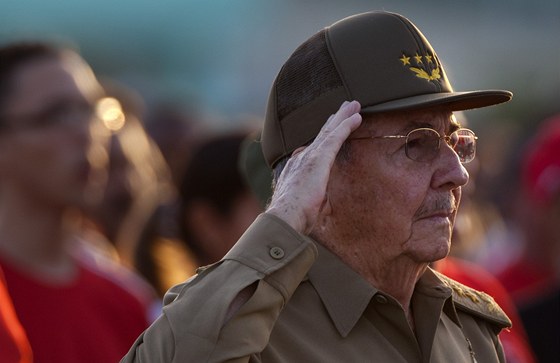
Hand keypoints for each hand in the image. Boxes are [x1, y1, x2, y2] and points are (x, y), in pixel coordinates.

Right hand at [266, 100, 361, 233]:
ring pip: (329, 131)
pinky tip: (356, 117)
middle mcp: (301, 157)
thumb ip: (318, 200)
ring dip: (343, 116)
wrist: (285, 217)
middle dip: (335, 120)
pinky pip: (336, 136)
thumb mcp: (308, 206)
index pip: (315, 149)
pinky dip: (346, 125)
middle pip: (322, 134)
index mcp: (298, 169)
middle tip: (345, 107)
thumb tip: (325, 205)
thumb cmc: (295, 217)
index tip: (331, 126)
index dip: (325, 136)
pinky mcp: (319, 158)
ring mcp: (309, 156)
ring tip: (354, 105)